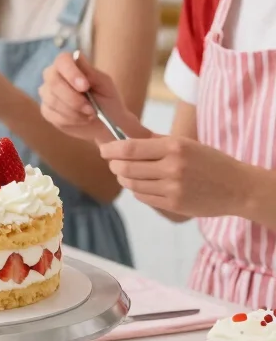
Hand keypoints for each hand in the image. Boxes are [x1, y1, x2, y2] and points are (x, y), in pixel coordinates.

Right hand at [39, 51, 141, 142]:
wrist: (105, 123)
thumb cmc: (106, 99)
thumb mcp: (105, 85)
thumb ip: (91, 72)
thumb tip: (77, 56)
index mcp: (69, 64)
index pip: (62, 60)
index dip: (71, 73)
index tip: (85, 87)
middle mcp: (53, 75)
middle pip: (53, 81)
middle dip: (73, 98)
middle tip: (91, 109)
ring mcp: (47, 93)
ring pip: (53, 101)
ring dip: (74, 111)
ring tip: (90, 114)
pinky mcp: (46, 110)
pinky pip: (53, 115)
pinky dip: (71, 120)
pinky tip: (82, 120)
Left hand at [100, 134, 249, 218]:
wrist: (237, 187)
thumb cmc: (209, 161)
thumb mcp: (185, 143)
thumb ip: (154, 141)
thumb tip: (124, 136)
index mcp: (174, 147)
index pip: (130, 148)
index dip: (111, 150)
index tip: (104, 150)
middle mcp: (172, 168)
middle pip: (126, 168)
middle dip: (114, 165)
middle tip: (113, 163)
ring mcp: (173, 188)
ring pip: (132, 185)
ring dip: (123, 179)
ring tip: (124, 174)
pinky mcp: (174, 205)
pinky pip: (143, 197)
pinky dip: (136, 190)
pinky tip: (140, 185)